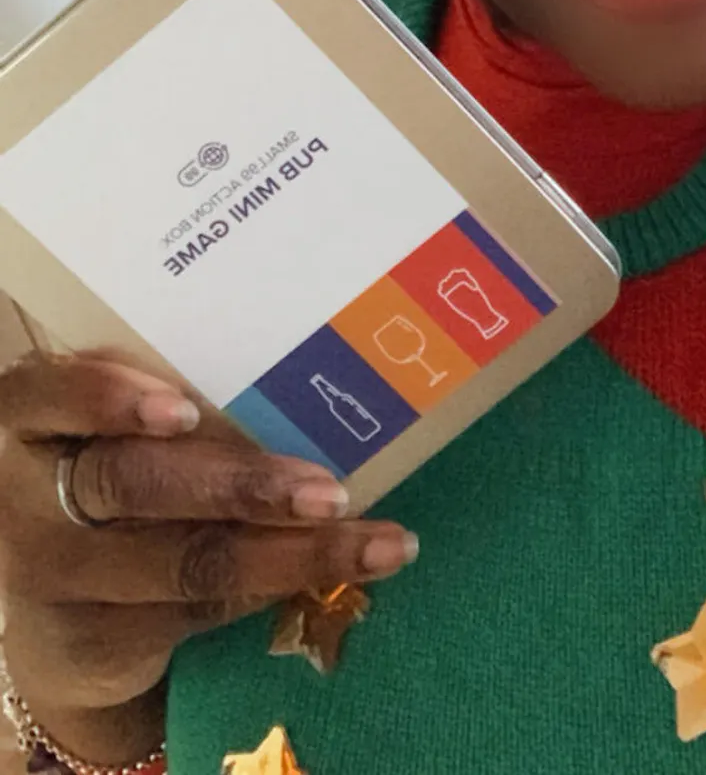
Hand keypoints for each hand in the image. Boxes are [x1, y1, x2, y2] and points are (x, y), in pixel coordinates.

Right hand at [0, 350, 416, 760]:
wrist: (61, 617)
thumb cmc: (112, 480)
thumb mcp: (116, 428)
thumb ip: (168, 397)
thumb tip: (306, 365)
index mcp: (30, 417)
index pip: (44, 394)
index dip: (105, 398)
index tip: (180, 409)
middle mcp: (25, 497)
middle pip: (131, 483)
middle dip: (239, 485)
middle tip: (327, 489)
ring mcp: (55, 576)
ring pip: (182, 560)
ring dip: (289, 551)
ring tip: (373, 542)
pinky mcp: (96, 639)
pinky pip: (199, 607)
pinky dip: (278, 585)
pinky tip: (345, 572)